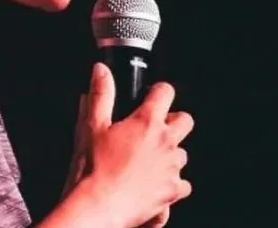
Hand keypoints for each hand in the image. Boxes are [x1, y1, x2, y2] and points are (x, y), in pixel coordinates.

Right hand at [61, 63, 192, 227]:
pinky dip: (172, 184)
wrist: (98, 207)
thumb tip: (101, 70)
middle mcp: (166, 142)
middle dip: (174, 122)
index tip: (151, 97)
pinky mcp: (173, 190)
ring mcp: (172, 167)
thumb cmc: (93, 168)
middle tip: (154, 131)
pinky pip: (183, 183)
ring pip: (182, 153)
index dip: (158, 91)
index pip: (166, 92)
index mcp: (148, 122)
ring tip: (148, 163)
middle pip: (185, 121)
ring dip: (170, 155)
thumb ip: (101, 95)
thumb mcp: (92, 126)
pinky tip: (155, 185)